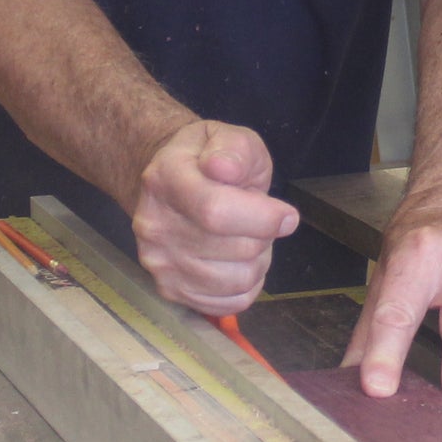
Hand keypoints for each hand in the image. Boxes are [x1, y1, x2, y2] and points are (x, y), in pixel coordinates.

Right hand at [130, 120, 297, 314]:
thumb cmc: (208, 160)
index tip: (287, 215)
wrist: (168, 186)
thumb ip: (234, 150)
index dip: (263, 218)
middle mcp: (154, 225)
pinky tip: (237, 260)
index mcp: (165, 179)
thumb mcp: (228, 138)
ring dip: (258, 260)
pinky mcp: (170, 290)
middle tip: (258, 217)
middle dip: (264, 234)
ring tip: (246, 236)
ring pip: (239, 280)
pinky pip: (231, 303)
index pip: (216, 212)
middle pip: (237, 249)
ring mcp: (158, 262)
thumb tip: (225, 169)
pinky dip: (247, 284)